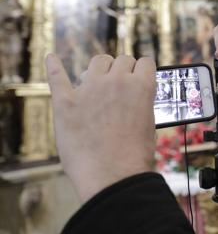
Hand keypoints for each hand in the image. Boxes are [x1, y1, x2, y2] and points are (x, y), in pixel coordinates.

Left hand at [46, 54, 156, 202]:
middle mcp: (117, 81)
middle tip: (121, 85)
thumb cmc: (134, 155)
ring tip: (98, 79)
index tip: (140, 77)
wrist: (112, 175)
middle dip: (124, 70)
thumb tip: (133, 98)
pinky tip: (51, 58)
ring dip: (101, 68)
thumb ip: (141, 103)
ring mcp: (89, 89)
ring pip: (97, 62)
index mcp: (142, 86)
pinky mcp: (66, 102)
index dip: (144, 71)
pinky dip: (54, 66)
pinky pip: (57, 77)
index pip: (145, 62)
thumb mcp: (149, 123)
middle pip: (122, 60)